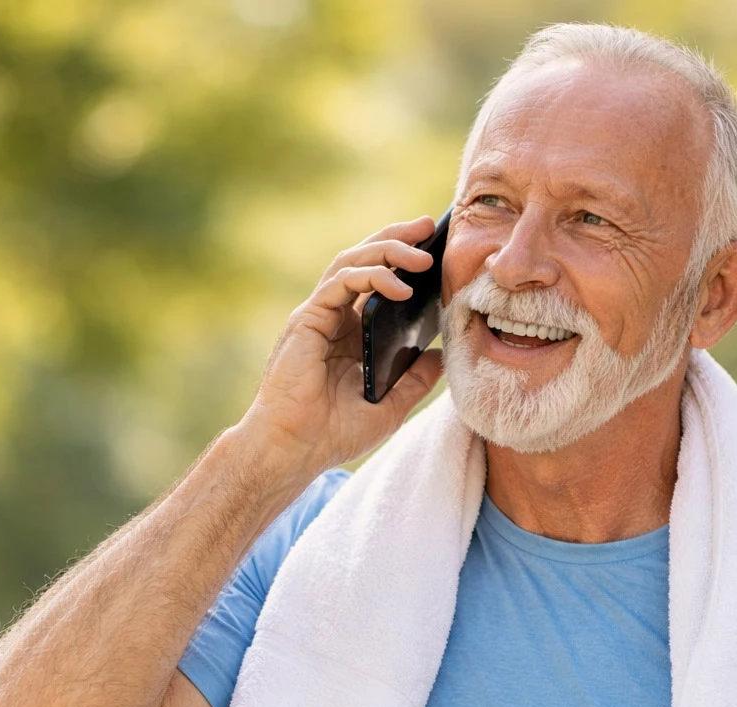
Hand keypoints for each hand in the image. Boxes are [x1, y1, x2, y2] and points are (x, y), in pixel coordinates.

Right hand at [238, 215, 444, 474]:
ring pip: (351, 262)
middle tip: (428, 226)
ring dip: (387, 251)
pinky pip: (339, 283)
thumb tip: (441, 356)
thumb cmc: (333, 434)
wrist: (294, 452)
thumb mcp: (390, 407)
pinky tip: (399, 286)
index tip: (434, 247)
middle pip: (364, 261)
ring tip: (422, 254)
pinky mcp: (307, 321)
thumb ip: (414, 380)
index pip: (376, 282)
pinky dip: (370, 277)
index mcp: (349, 333)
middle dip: (396, 239)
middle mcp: (332, 318)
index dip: (401, 259)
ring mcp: (317, 316)